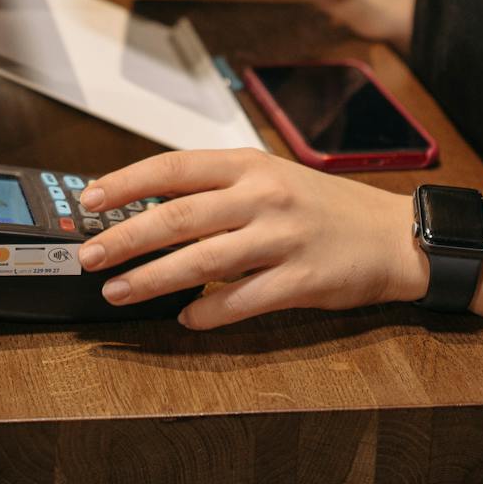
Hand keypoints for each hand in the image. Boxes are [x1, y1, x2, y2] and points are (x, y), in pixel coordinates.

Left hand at [73, 148, 423, 329]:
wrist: (394, 236)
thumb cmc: (324, 207)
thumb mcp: (270, 177)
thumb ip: (217, 189)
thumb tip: (149, 206)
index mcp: (249, 164)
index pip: (173, 167)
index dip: (125, 183)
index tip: (89, 201)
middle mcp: (263, 196)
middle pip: (178, 216)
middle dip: (125, 237)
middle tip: (88, 256)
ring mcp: (284, 238)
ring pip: (203, 260)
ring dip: (153, 279)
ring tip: (117, 292)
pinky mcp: (303, 280)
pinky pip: (244, 300)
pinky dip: (209, 312)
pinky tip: (185, 319)